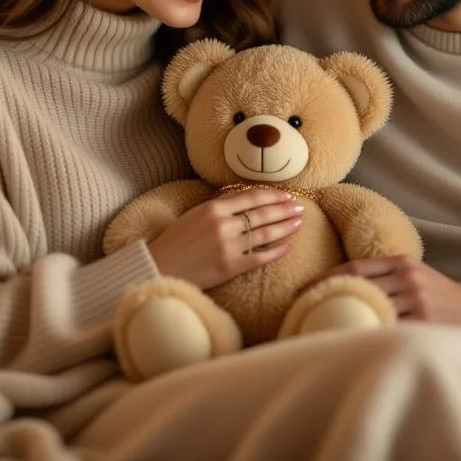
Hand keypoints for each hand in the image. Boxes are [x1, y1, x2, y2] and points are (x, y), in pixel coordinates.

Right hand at [148, 189, 303, 290]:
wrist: (161, 266)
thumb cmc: (177, 239)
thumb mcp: (195, 213)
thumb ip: (219, 203)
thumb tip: (242, 194)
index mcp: (214, 208)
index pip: (252, 197)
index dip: (273, 196)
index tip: (286, 195)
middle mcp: (224, 225)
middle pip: (263, 214)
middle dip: (284, 210)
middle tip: (300, 207)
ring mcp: (229, 247)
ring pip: (265, 234)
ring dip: (285, 227)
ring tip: (298, 222)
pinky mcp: (231, 267)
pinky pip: (260, 257)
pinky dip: (276, 251)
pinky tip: (288, 246)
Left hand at [309, 255, 460, 338]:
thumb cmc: (439, 298)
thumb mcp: (415, 276)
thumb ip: (385, 278)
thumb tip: (341, 288)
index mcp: (401, 262)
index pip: (354, 267)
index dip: (324, 278)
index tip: (301, 290)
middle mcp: (407, 277)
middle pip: (357, 286)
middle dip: (326, 298)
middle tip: (299, 312)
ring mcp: (416, 300)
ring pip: (369, 308)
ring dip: (343, 319)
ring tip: (317, 330)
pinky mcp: (423, 322)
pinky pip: (387, 329)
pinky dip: (367, 334)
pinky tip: (349, 342)